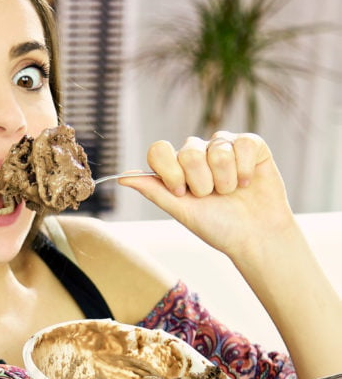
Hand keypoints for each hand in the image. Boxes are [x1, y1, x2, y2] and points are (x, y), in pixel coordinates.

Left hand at [119, 131, 295, 264]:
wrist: (256, 236)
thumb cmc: (218, 227)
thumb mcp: (182, 211)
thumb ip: (154, 191)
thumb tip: (122, 178)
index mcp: (177, 168)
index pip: (159, 150)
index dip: (170, 171)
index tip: (182, 192)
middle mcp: (198, 153)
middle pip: (188, 150)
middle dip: (201, 181)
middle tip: (211, 197)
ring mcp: (224, 146)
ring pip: (217, 147)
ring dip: (225, 178)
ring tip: (231, 192)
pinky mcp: (251, 145)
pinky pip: (243, 143)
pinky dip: (244, 169)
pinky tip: (247, 183)